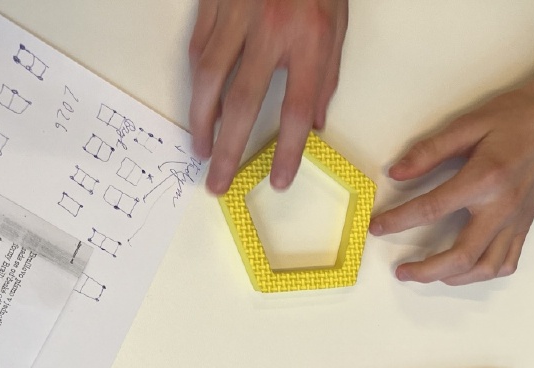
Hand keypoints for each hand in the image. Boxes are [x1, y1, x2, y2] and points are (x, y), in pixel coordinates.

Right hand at [188, 0, 347, 193]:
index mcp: (311, 39)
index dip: (288, 152)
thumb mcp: (338, 26)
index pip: (298, 110)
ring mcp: (237, 15)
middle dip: (228, 150)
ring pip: (209, 77)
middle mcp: (272, 30)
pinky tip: (198, 106)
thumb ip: (326, 77)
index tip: (278, 181)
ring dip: (201, 120)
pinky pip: (199, 50)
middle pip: (244, 103)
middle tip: (217, 183)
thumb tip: (315, 124)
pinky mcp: (213, 3)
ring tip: (200, 149)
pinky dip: (196, 83)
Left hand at [369, 54, 533, 285]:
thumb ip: (430, 151)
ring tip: (429, 273)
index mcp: (485, 179)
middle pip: (460, 256)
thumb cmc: (517, 115)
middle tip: (401, 271)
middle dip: (426, 270)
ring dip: (453, 278)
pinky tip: (465, 268)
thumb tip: (396, 173)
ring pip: (485, 268)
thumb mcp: (469, 123)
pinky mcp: (525, 226)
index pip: (432, 208)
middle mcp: (502, 208)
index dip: (399, 221)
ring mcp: (517, 221)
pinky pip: (506, 262)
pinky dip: (483, 273)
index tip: (377, 226)